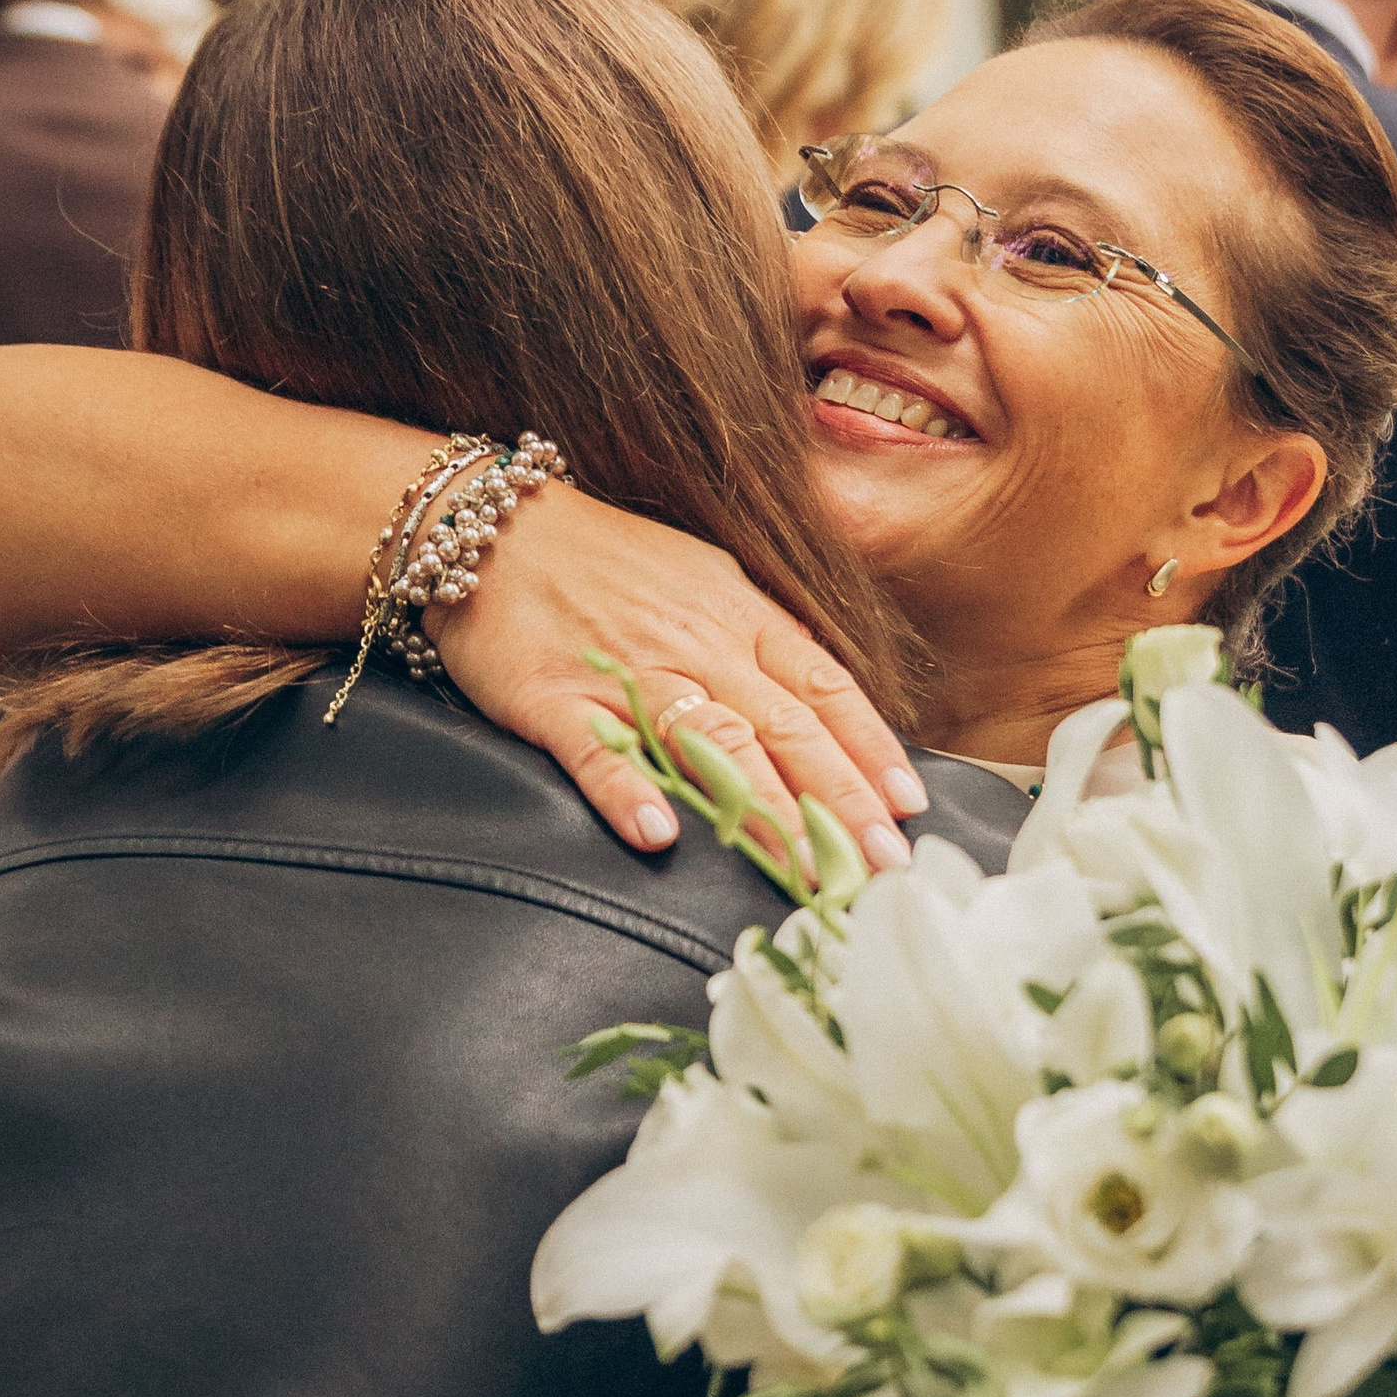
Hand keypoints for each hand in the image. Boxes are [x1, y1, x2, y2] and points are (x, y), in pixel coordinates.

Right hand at [432, 481, 927, 864]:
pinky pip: (599, 748)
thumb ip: (761, 641)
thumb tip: (824, 700)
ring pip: (710, 742)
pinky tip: (660, 836)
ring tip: (805, 870)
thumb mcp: (702, 580)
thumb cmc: (602, 562)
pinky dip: (629, 791)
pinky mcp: (554, 697)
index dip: (871, 748)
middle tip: (881, 864)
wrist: (488, 526)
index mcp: (737, 614)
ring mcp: (626, 669)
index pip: (824, 686)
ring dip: (764, 811)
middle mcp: (696, 643)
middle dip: (842, 799)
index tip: (909, 806)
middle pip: (785, 725)